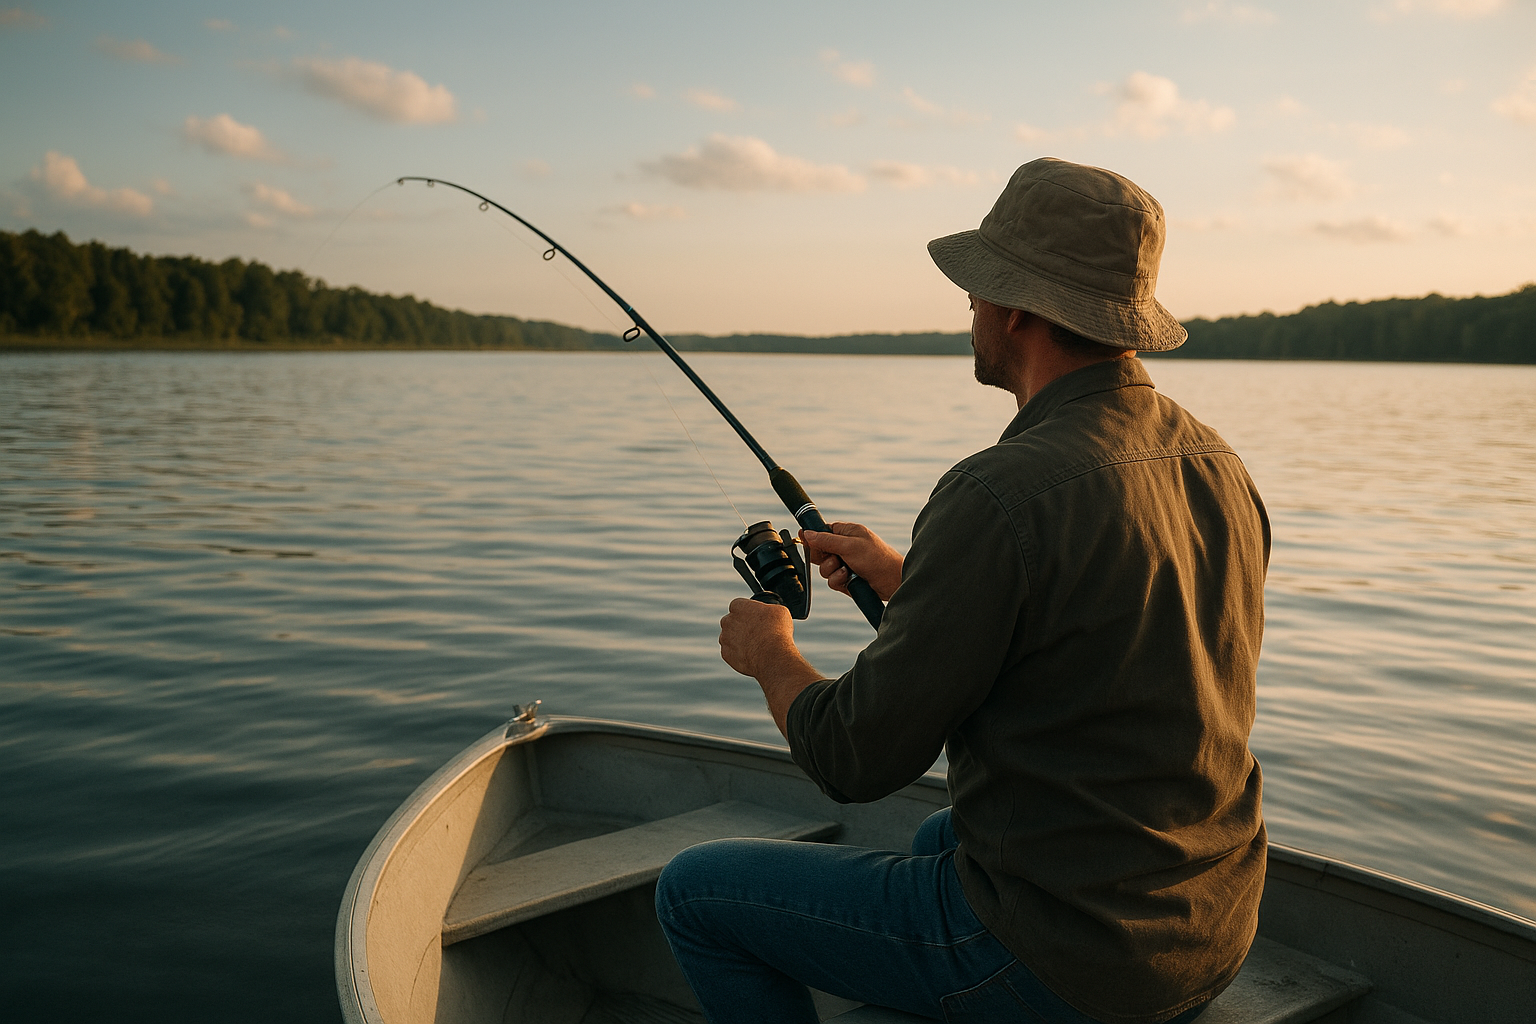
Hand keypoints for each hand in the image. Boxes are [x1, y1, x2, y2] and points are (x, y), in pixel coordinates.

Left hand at [719, 598, 822, 737]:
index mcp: (739, 606)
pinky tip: (755, 660)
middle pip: (733, 622)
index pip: (739, 605)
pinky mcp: (728, 656)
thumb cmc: (781, 634)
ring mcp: (726, 640)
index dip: (751, 613)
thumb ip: (774, 612)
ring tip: (760, 650)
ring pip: (731, 638)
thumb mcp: (783, 614)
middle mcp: (728, 622)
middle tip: (761, 636)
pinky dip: (742, 657)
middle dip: (744, 628)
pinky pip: (732, 654)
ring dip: (742, 643)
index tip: (760, 621)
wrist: (773, 660)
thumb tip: (780, 613)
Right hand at [800, 523, 902, 602]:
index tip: (804, 541)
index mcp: (847, 533)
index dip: (813, 537)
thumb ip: (826, 540)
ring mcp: (845, 563)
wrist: (892, 581)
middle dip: (824, 557)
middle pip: (820, 551)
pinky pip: (831, 580)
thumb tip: (806, 533)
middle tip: (833, 557)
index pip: (822, 531)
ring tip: (846, 569)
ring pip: (824, 568)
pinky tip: (849, 578)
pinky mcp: (845, 578)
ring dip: (832, 570)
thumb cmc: (877, 558)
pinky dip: (838, 579)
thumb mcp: (849, 545)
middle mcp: (844, 547)